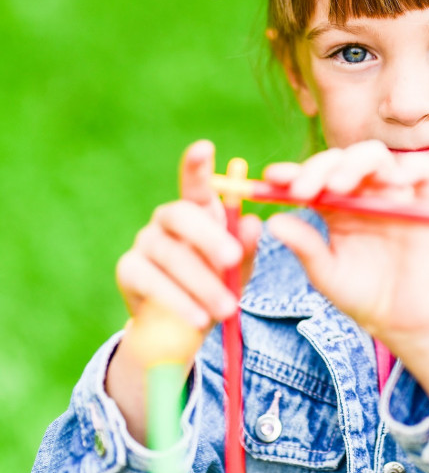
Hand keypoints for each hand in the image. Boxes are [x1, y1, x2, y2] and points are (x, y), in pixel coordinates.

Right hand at [115, 140, 261, 331]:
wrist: (186, 325)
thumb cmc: (219, 283)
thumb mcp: (240, 268)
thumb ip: (246, 247)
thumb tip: (256, 223)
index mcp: (197, 210)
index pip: (195, 183)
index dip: (197, 166)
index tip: (205, 147)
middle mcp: (166, 219)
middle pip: (182, 216)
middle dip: (210, 237)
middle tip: (233, 259)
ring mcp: (144, 242)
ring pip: (171, 256)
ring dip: (202, 283)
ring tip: (228, 308)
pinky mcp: (128, 270)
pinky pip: (151, 282)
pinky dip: (179, 301)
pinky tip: (200, 319)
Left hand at [264, 140, 428, 339]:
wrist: (401, 319)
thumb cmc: (361, 296)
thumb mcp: (326, 273)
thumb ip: (305, 246)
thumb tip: (272, 222)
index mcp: (336, 206)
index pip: (313, 177)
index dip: (293, 172)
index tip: (272, 178)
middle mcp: (364, 194)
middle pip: (342, 160)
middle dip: (319, 168)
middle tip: (303, 190)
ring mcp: (394, 195)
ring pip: (377, 157)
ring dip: (355, 163)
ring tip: (338, 187)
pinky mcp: (427, 203)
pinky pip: (425, 171)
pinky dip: (411, 168)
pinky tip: (392, 181)